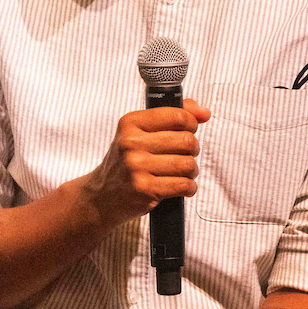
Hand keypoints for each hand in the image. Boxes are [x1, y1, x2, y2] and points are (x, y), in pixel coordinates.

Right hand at [83, 100, 210, 227]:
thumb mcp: (141, 132)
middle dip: (192, 150)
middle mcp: (131, 143)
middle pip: (186, 141)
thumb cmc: (128, 161)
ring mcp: (136, 166)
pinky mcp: (144, 189)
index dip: (191, 124)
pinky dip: (188, 187)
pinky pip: (184, 185)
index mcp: (130, 123)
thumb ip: (173, 116)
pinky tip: (180, 186)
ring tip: (181, 172)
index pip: (177, 116)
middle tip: (183, 155)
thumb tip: (204, 112)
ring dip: (191, 171)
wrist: (103, 195)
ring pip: (187, 164)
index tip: (188, 131)